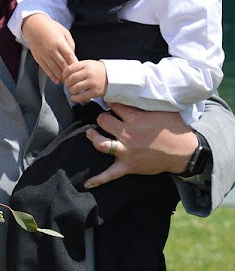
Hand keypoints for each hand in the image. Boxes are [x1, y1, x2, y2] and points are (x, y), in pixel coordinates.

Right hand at [22, 13, 77, 83]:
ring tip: (66, 82)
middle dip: (69, 73)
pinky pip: (46, 69)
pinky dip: (51, 76)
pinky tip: (56, 80)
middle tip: (74, 79)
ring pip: (54, 69)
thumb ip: (70, 44)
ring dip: (61, 77)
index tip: (79, 70)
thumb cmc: (51, 28)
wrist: (34, 26)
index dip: (74, 65)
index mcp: (60, 43)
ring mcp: (44, 54)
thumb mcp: (64, 32)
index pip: (69, 57)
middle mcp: (52, 50)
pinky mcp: (39, 58)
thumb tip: (73, 56)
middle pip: (62, 65)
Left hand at [62, 60, 106, 101]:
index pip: (69, 69)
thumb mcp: (88, 63)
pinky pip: (82, 97)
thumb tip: (65, 74)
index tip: (64, 77)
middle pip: (71, 79)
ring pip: (75, 88)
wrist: (113, 77)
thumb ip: (78, 67)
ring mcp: (92, 83)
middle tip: (68, 84)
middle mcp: (89, 73)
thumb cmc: (98, 70)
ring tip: (73, 90)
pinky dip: (75, 98)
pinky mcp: (96, 92)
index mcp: (86, 64)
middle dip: (67, 83)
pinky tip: (74, 97)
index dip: (64, 74)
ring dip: (71, 90)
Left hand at [83, 102, 197, 187]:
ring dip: (93, 137)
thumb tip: (134, 87)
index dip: (111, 102)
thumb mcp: (162, 109)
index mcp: (136, 119)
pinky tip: (86, 183)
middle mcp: (128, 134)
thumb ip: (145, 100)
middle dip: (102, 117)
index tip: (110, 101)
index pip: (114, 105)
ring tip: (91, 133)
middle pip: (103, 121)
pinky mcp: (128, 166)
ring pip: (101, 143)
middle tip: (105, 117)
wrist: (185, 153)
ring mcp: (127, 152)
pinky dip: (98, 179)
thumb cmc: (173, 128)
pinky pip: (110, 174)